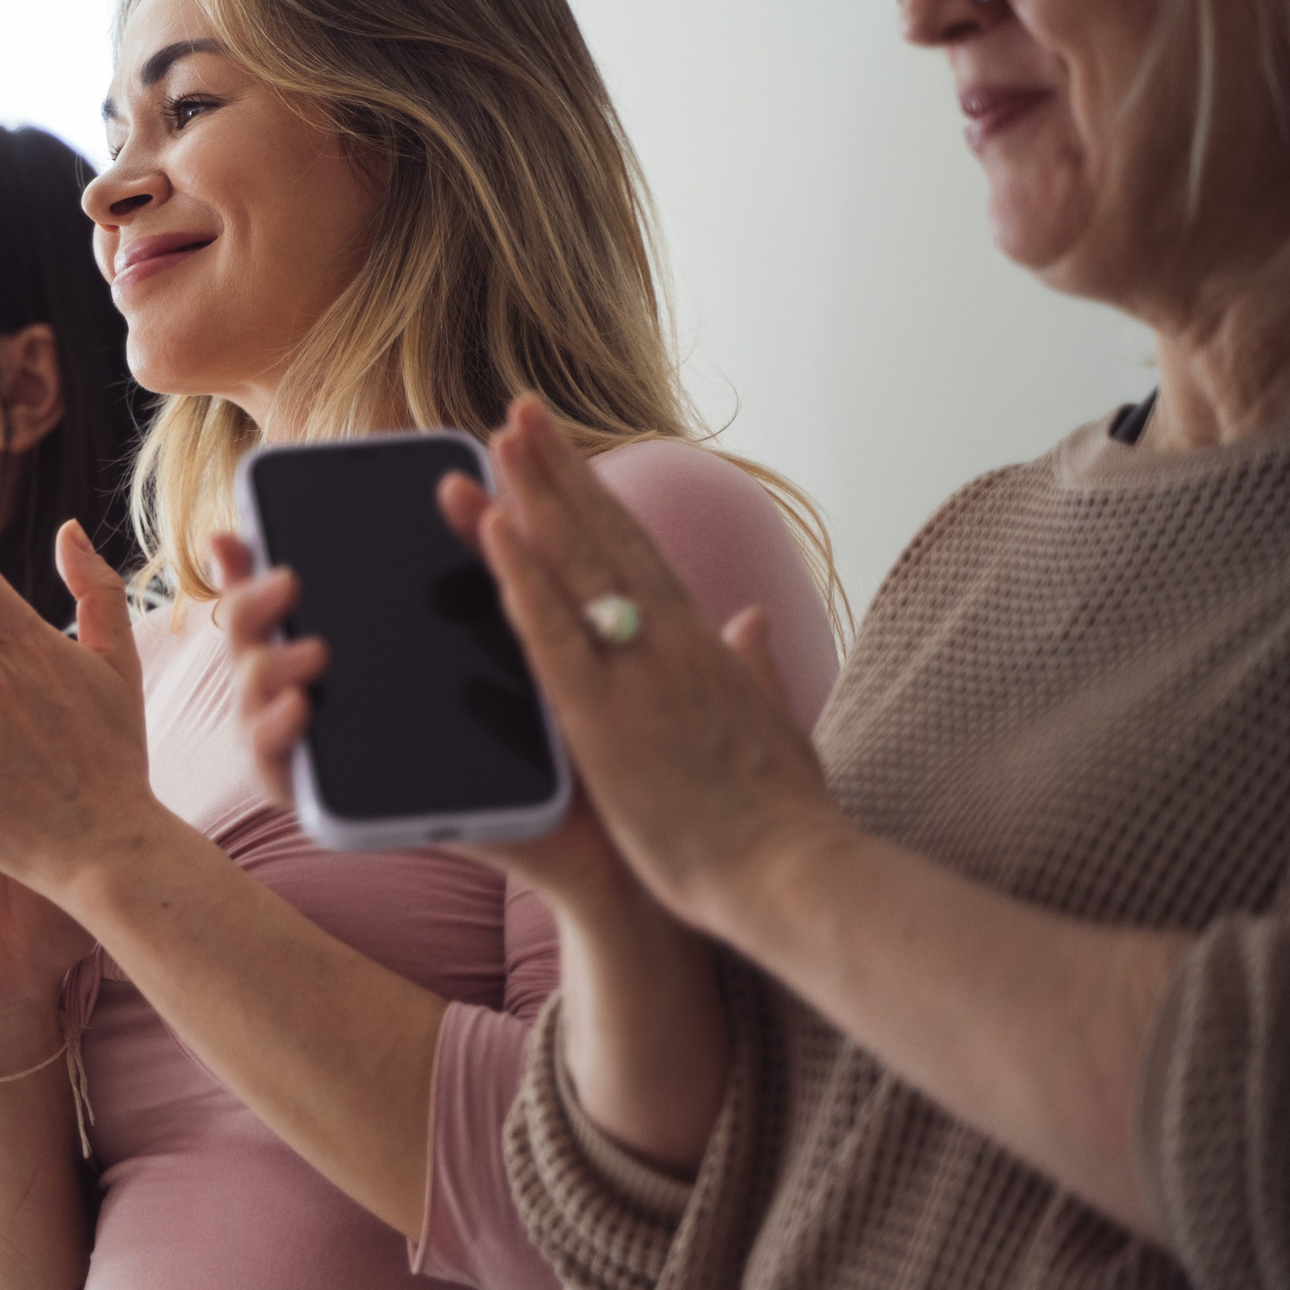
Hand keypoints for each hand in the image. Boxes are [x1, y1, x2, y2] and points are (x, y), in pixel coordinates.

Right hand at [212, 526, 635, 907]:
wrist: (581, 817)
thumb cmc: (537, 715)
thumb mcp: (504, 628)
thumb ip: (477, 559)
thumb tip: (462, 483)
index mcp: (347, 646)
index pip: (278, 597)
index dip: (242, 563)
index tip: (233, 531)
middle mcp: (318, 694)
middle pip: (252, 643)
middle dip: (251, 606)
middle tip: (287, 581)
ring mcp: (319, 750)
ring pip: (250, 705)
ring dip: (265, 673)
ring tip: (310, 655)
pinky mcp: (332, 808)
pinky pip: (278, 774)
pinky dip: (275, 738)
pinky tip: (301, 710)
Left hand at [463, 397, 842, 930]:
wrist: (797, 878)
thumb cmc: (782, 820)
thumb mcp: (772, 725)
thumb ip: (754, 666)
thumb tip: (751, 618)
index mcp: (701, 646)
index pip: (638, 554)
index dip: (598, 501)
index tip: (568, 456)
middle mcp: (670, 641)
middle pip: (604, 537)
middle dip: (560, 472)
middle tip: (519, 411)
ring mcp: (636, 673)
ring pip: (575, 564)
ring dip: (534, 495)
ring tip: (499, 436)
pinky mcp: (603, 717)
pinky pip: (550, 632)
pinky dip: (520, 575)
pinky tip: (491, 528)